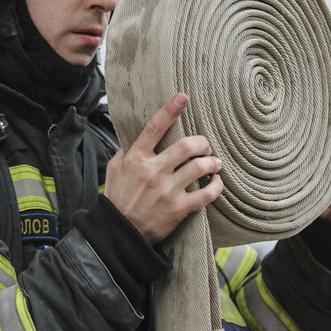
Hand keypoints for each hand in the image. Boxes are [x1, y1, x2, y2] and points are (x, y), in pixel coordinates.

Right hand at [104, 93, 223, 243]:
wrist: (119, 233)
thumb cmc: (117, 198)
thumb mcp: (113, 169)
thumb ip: (126, 149)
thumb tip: (135, 131)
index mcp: (136, 158)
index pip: (154, 127)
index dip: (170, 110)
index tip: (183, 97)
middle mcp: (152, 171)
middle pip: (187, 146)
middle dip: (202, 142)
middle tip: (205, 145)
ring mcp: (166, 190)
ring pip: (200, 167)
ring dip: (212, 162)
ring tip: (214, 163)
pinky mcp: (178, 208)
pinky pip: (206, 194)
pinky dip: (216, 186)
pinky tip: (216, 182)